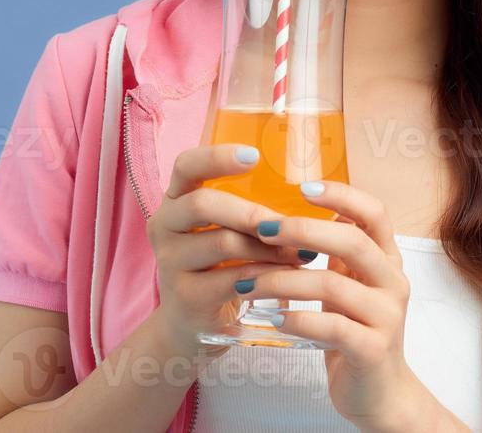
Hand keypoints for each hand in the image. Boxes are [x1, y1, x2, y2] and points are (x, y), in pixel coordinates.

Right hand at [145, 143, 310, 357]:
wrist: (192, 324)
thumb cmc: (220, 264)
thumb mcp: (225, 230)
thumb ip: (249, 207)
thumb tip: (317, 190)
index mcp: (175, 199)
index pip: (186, 165)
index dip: (218, 157)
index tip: (255, 156)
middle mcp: (165, 225)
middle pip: (203, 204)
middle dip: (251, 211)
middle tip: (287, 222)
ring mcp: (171, 262)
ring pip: (224, 242)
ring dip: (269, 247)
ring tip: (302, 252)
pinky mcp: (186, 296)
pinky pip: (232, 279)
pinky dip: (266, 276)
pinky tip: (288, 276)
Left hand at [245, 179, 426, 431]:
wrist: (380, 394)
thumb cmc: (356, 332)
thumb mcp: (350, 286)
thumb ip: (336, 254)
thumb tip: (297, 213)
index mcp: (387, 260)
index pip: (374, 213)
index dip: (342, 195)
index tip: (304, 187)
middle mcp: (393, 283)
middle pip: (352, 242)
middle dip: (303, 231)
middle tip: (263, 230)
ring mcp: (386, 317)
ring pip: (332, 286)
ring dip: (282, 280)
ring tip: (247, 283)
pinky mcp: (371, 350)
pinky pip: (329, 327)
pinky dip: (296, 319)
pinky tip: (272, 318)